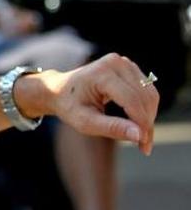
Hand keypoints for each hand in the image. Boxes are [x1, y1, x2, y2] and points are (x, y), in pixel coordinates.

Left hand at [41, 53, 159, 153]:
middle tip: (143, 146)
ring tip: (140, 137)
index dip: (142, 125)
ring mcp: (124, 62)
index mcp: (101, 74)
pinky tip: (137, 123)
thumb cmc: (69, 106)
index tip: (144, 147)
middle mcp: (115, 63)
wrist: (59, 90)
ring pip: (150, 94)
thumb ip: (112, 128)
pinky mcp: (129, 67)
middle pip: (144, 97)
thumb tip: (140, 136)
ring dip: (149, 117)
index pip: (132, 101)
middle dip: (146, 124)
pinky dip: (146, 108)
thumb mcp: (85, 122)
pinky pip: (147, 90)